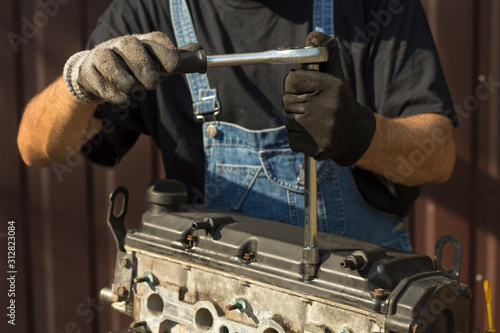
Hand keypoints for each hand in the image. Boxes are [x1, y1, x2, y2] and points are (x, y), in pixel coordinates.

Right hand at [63, 32, 197, 106]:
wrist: (96, 74)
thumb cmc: (133, 69)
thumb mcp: (156, 64)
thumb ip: (176, 61)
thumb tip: (200, 57)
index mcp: (144, 42)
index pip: (157, 40)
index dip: (168, 53)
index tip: (173, 69)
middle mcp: (122, 44)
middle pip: (131, 45)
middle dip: (144, 67)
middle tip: (152, 84)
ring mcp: (103, 54)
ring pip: (110, 61)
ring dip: (125, 81)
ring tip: (132, 90)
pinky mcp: (88, 69)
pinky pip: (98, 81)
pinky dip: (112, 94)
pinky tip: (122, 101)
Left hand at [283, 31, 375, 165]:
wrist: (354, 135)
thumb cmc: (340, 101)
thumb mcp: (336, 76)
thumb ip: (326, 53)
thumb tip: (312, 36)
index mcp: (328, 87)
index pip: (290, 80)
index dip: (295, 85)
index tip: (305, 89)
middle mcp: (324, 107)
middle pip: (286, 101)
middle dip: (296, 103)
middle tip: (314, 107)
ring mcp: (318, 129)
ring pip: (288, 119)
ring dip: (297, 120)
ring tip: (315, 121)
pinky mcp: (313, 146)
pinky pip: (291, 137)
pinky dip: (298, 137)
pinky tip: (314, 134)